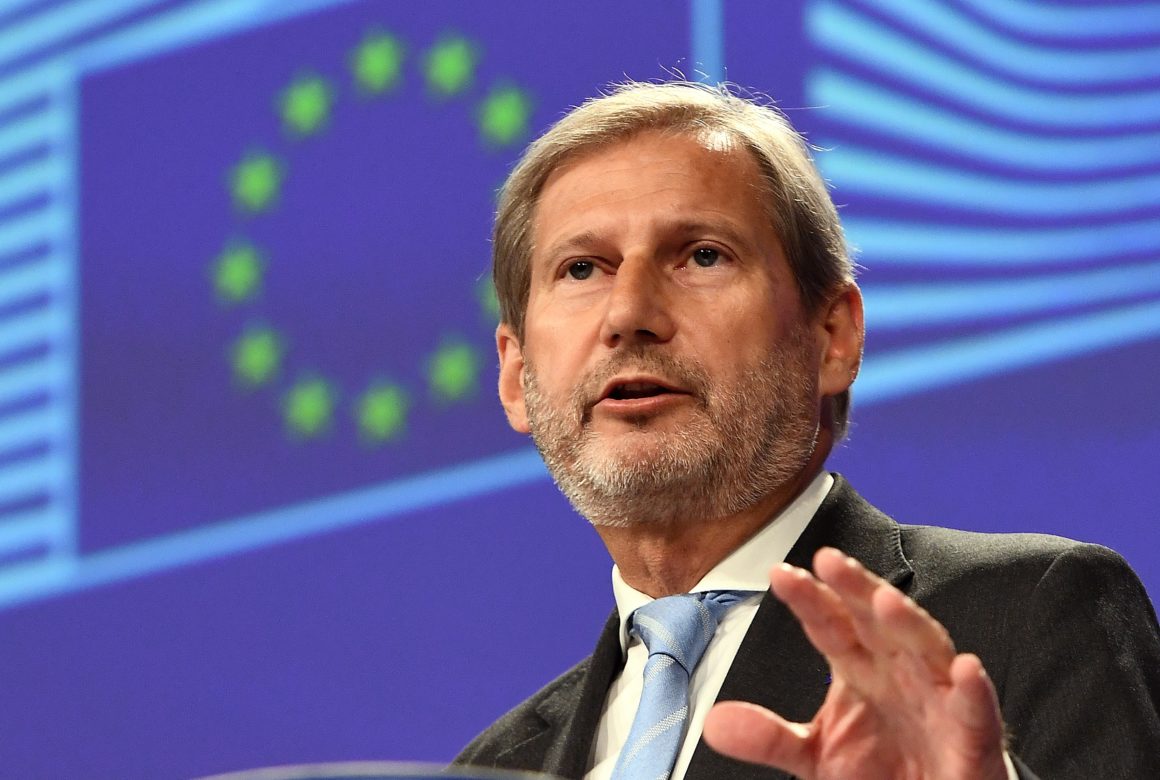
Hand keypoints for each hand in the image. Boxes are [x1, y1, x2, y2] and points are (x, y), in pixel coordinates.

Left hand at [702, 547, 1008, 779]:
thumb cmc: (883, 771)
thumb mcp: (814, 757)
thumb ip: (769, 736)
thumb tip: (715, 722)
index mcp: (860, 669)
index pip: (830, 624)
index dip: (808, 599)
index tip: (779, 574)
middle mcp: (899, 674)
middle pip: (876, 621)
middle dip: (855, 589)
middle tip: (829, 560)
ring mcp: (938, 702)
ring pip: (926, 650)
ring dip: (908, 623)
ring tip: (884, 601)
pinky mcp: (972, 740)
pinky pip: (975, 712)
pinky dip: (972, 691)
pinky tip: (965, 668)